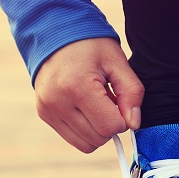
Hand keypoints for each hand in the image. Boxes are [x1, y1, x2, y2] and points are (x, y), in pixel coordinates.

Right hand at [34, 38, 143, 152]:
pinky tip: (84, 108)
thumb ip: (131, 93)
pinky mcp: (44, 114)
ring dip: (97, 131)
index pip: (110, 126)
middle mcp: (58, 102)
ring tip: (95, 105)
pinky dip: (84, 130)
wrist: (54, 33)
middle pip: (98, 138)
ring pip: (85, 144)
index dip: (122, 119)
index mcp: (78, 86)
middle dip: (110, 125)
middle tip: (108, 101)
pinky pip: (72, 138)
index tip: (120, 102)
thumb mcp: (116, 62)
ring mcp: (48, 110)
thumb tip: (134, 124)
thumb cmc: (89, 45)